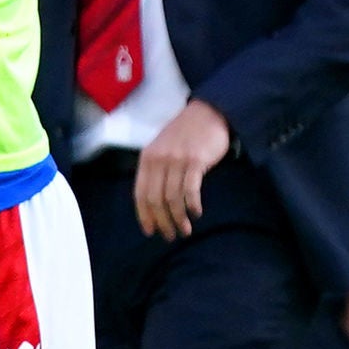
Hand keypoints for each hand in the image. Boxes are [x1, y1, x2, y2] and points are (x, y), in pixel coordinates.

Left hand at [134, 99, 233, 240]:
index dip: (144, 215)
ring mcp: (176, 160)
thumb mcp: (162, 149)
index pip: (140, 193)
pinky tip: (195, 213)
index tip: (150, 231)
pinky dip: (191, 204)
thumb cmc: (185, 134)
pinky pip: (190, 189)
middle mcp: (158, 160)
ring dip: (178, 218)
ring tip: (184, 230)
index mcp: (146, 159)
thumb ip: (156, 170)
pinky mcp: (195, 161)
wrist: (208, 113)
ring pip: (172, 197)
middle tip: (170, 236)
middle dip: (162, 221)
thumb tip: (154, 200)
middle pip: (155, 199)